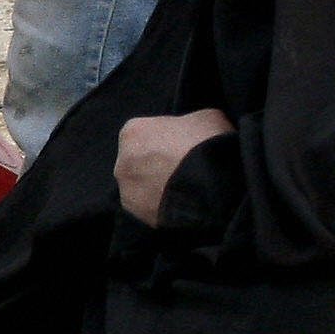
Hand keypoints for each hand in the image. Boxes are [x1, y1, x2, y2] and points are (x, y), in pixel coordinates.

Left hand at [114, 109, 233, 224]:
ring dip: (158, 187)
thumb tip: (190, 132)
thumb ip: (187, 123)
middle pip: (140, 161)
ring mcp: (127, 192)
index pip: (146, 133)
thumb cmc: (207, 142)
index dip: (167, 139)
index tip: (184, 145)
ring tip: (185, 189)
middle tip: (184, 168)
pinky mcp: (137, 216)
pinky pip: (149, 208)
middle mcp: (121, 162)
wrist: (214, 185)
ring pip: (142, 187)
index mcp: (132, 131)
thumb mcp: (205, 117)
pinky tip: (182, 204)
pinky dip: (162, 206)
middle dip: (158, 164)